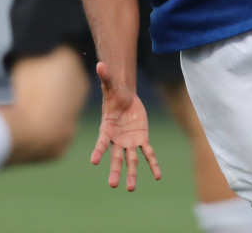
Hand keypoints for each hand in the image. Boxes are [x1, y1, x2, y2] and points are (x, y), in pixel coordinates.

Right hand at [90, 61, 160, 190]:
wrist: (125, 98)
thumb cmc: (114, 93)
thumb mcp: (111, 85)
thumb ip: (105, 77)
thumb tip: (100, 63)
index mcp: (106, 129)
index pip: (101, 142)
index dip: (98, 151)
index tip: (94, 161)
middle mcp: (117, 140)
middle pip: (116, 157)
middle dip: (115, 171)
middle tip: (113, 185)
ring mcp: (130, 142)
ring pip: (131, 160)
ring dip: (132, 174)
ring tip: (130, 188)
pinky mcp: (142, 139)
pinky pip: (147, 153)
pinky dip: (152, 164)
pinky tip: (157, 175)